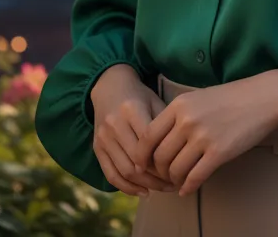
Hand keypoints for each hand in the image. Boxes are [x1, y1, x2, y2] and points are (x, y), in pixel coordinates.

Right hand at [89, 64, 179, 195]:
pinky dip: (127, 188)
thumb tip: (180, 152)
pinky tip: (143, 192)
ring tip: (162, 189)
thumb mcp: (155, 101)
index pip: (150, 143)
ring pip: (124, 171)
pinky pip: (111, 174)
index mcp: (132, 109)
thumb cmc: (138, 95)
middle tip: (174, 183)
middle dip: (157, 177)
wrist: (109, 87)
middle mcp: (115, 124)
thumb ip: (165, 124)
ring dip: (145, 185)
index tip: (180, 167)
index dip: (165, 159)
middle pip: (137, 161)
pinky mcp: (96, 148)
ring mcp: (103, 138)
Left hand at [132, 74, 277, 197]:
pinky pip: (195, 177)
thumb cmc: (231, 97)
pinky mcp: (219, 152)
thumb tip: (159, 142)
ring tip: (178, 181)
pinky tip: (188, 188)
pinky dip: (188, 187)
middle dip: (159, 172)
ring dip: (174, 180)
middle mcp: (187, 120)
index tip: (144, 164)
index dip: (142, 155)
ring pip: (175, 170)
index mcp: (179, 105)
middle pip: (159, 157)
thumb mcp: (198, 98)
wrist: (262, 97)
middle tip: (165, 175)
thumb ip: (178, 116)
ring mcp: (203, 137)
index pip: (147, 136)